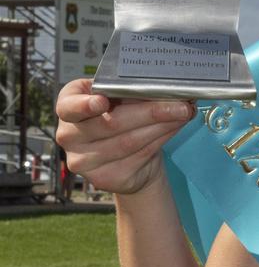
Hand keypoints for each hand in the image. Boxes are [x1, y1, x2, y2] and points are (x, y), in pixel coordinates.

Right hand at [55, 79, 194, 195]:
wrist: (128, 154)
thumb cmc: (121, 114)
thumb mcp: (121, 97)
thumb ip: (134, 91)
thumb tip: (169, 87)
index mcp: (67, 106)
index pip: (68, 106)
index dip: (84, 105)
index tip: (102, 102)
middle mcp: (68, 135)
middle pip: (111, 123)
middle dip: (150, 112)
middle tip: (180, 104)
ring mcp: (83, 161)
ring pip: (128, 141)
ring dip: (161, 126)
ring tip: (183, 113)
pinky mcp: (102, 178)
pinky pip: (137, 156)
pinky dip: (160, 140)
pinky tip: (174, 128)